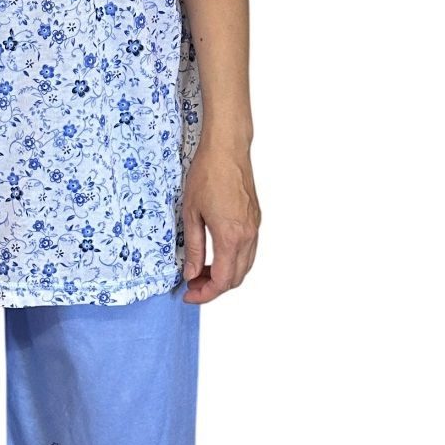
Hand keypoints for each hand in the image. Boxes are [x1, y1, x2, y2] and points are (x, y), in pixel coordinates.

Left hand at [180, 143, 260, 304]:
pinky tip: (216, 255)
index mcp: (231, 236)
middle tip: (192, 284)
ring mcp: (255, 227)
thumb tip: (192, 273)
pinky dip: (234, 261)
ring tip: (201, 271)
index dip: (205, 294)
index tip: (189, 294)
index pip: (223, 280)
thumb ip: (194, 248)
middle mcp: (248, 235)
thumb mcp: (191, 214)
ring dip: (225, 275)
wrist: (226, 149)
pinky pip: (249, 251)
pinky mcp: (255, 219)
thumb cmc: (207, 175)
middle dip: (214, 287)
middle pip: (237, 277)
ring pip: (245, 265)